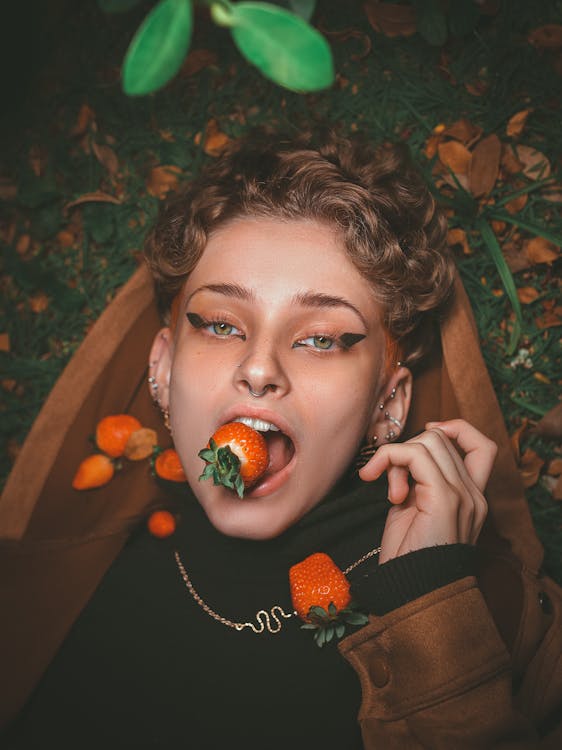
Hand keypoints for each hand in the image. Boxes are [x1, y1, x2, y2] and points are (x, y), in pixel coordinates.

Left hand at [359, 419, 496, 563]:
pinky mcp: (445, 499)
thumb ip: (417, 482)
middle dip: (407, 451)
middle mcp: (474, 495)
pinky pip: (415, 454)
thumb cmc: (407, 557)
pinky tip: (373, 479)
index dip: (455, 430)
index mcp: (471, 498)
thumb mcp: (413, 510)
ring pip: (430, 441)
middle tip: (391, 484)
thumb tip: (401, 457)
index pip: (481, 446)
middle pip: (443, 439)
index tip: (423, 436)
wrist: (411, 592)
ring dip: (396, 457)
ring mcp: (463, 496)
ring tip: (388, 490)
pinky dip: (389, 458)